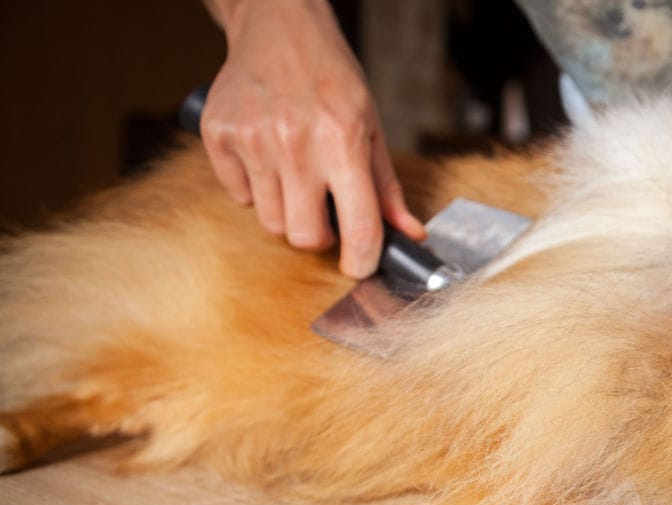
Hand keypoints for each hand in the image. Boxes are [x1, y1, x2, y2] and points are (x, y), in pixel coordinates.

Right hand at [200, 0, 424, 276]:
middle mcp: (295, 143)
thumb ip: (387, 189)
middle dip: (319, 236)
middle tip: (325, 213)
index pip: (358, 227)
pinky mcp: (218, 135)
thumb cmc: (331, 78)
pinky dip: (255, 189)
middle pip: (303, 236)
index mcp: (342, 142)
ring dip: (287, 211)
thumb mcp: (371, 127)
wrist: (279, 28)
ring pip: (270, 222)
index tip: (360, 267)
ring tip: (297, 176)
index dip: (362, 260)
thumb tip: (410, 236)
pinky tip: (268, 157)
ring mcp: (252, 139)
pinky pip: (238, 196)